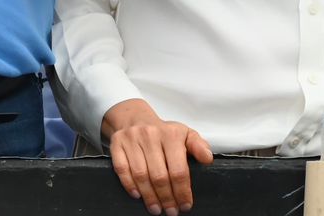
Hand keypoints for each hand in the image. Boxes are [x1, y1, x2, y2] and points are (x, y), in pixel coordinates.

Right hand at [101, 99, 212, 214]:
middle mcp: (150, 135)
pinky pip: (121, 169)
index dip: (182, 192)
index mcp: (170, 134)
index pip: (178, 170)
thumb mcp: (185, 134)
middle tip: (171, 211)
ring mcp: (131, 139)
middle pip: (159, 176)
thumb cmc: (162, 131)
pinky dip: (129, 184)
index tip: (185, 205)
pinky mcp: (116, 143)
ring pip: (141, 175)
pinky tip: (137, 195)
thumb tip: (208, 158)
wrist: (134, 117)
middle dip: (167, 198)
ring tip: (156, 208)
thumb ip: (199, 146)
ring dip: (149, 196)